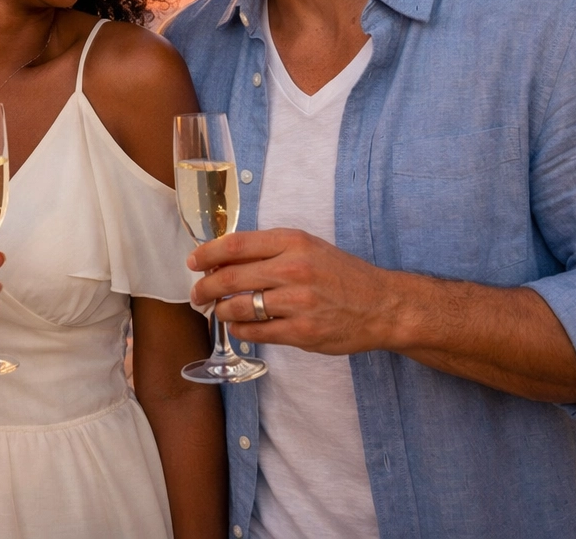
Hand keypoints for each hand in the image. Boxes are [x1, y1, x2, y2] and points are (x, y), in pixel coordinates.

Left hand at [189, 228, 401, 354]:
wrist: (382, 305)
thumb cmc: (341, 275)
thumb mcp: (309, 247)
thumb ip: (270, 251)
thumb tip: (224, 259)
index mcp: (293, 242)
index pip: (236, 244)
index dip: (208, 254)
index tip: (194, 262)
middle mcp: (294, 269)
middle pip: (230, 277)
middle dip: (205, 288)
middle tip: (197, 294)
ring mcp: (298, 303)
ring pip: (239, 307)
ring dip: (220, 311)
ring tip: (217, 311)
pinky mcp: (302, 333)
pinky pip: (256, 332)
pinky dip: (240, 330)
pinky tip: (239, 326)